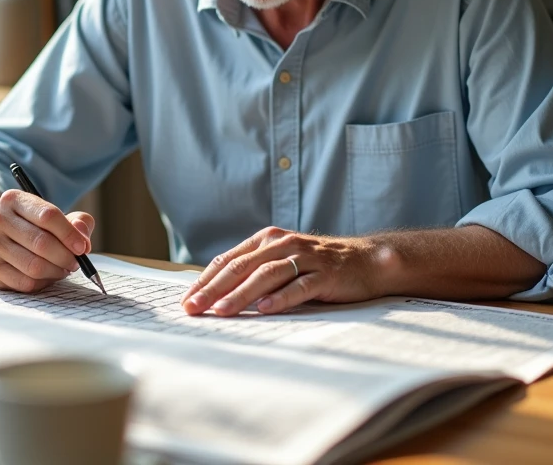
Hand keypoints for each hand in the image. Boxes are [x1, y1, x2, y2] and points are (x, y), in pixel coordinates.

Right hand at [0, 189, 94, 292]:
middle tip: (76, 263)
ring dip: (56, 271)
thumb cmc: (30, 226)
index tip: (83, 248)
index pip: (48, 216)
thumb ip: (76, 222)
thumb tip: (83, 239)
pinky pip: (25, 282)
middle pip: (41, 243)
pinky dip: (43, 283)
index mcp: (13, 200)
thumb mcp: (51, 216)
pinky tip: (47, 276)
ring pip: (34, 266)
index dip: (70, 234)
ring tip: (63, 269)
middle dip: (65, 256)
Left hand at [179, 227, 390, 316]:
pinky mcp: (326, 274)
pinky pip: (300, 286)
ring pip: (266, 275)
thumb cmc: (317, 267)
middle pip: (242, 267)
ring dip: (241, 295)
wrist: (365, 261)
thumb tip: (215, 297)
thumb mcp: (282, 263)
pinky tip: (265, 309)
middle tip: (193, 308)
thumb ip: (254, 272)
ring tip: (221, 311)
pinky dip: (281, 297)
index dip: (205, 281)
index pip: (228, 261)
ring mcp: (306, 258)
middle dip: (213, 289)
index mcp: (267, 240)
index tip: (186, 301)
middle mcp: (283, 244)